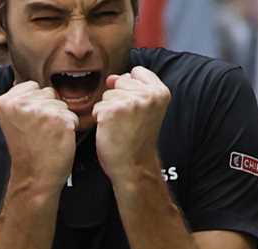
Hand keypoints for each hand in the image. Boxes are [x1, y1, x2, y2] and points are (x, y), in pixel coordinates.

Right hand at [0, 81, 78, 190]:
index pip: (33, 86)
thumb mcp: (13, 120)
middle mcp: (22, 103)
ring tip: (48, 136)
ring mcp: (41, 111)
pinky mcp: (59, 120)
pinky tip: (57, 140)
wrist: (34, 176)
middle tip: (39, 132)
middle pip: (48, 93)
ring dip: (60, 119)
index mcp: (6, 101)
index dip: (36, 104)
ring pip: (61, 104)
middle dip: (48, 110)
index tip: (30, 123)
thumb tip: (36, 85)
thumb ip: (21, 100)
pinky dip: (69, 128)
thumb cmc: (27, 150)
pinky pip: (73, 116)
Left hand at [92, 66, 170, 181]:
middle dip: (119, 99)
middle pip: (120, 81)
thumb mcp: (147, 110)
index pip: (137, 72)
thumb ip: (134, 88)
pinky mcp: (111, 111)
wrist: (134, 166)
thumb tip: (111, 78)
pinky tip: (111, 131)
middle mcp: (147, 94)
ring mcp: (129, 102)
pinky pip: (97, 107)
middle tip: (128, 122)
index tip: (135, 109)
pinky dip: (99, 119)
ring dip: (108, 110)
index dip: (131, 88)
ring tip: (121, 127)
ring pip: (107, 94)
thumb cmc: (138, 141)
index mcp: (160, 92)